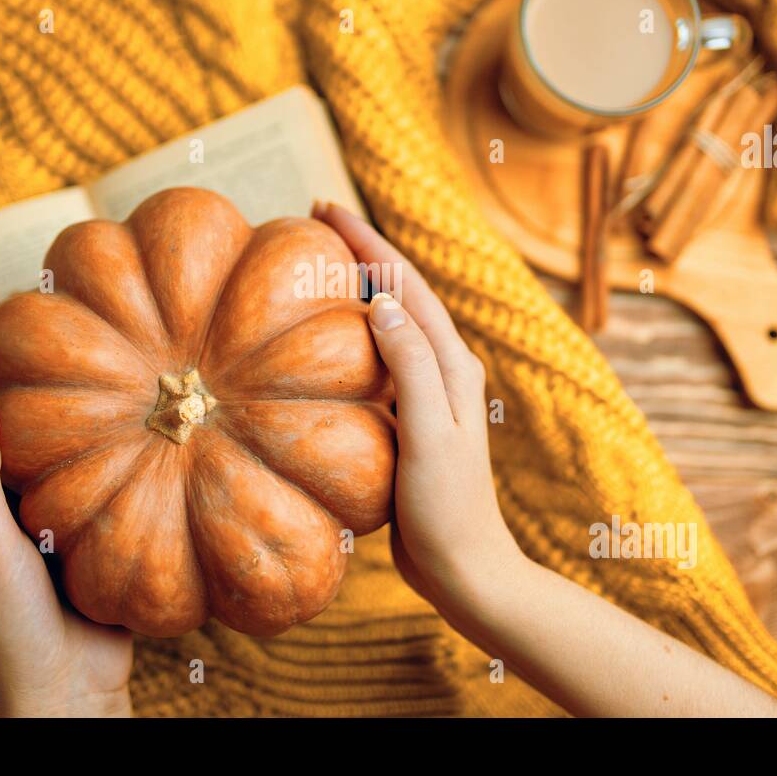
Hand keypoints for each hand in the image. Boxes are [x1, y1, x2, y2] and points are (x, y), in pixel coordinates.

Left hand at [0, 296, 133, 716]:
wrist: (68, 691)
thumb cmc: (13, 627)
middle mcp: (15, 495)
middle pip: (19, 410)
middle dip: (26, 357)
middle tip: (50, 305)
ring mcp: (60, 511)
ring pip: (67, 437)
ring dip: (78, 391)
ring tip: (105, 343)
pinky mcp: (99, 529)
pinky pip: (108, 471)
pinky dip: (122, 438)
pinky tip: (151, 416)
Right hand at [313, 203, 525, 611]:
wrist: (464, 567)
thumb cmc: (447, 508)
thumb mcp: (430, 434)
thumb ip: (411, 367)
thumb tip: (381, 302)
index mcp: (452, 362)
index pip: (405, 284)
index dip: (367, 241)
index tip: (324, 207)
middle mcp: (442, 368)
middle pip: (398, 292)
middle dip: (361, 250)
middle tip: (313, 219)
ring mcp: (424, 393)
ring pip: (385, 322)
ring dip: (354, 286)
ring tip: (312, 263)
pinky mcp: (406, 418)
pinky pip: (372, 360)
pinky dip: (346, 335)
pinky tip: (316, 341)